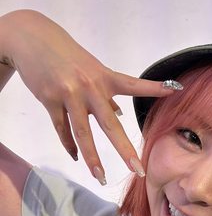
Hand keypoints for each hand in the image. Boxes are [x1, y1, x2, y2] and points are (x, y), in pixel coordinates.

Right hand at [1, 10, 180, 182]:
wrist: (33, 39)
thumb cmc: (69, 56)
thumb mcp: (93, 69)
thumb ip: (108, 93)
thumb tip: (121, 115)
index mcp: (105, 78)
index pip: (134, 85)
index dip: (154, 88)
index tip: (175, 90)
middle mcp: (90, 87)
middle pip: (110, 124)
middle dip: (124, 149)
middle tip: (137, 169)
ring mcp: (69, 95)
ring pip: (82, 133)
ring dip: (91, 158)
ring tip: (100, 177)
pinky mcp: (50, 100)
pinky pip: (62, 129)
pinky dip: (69, 145)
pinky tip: (75, 157)